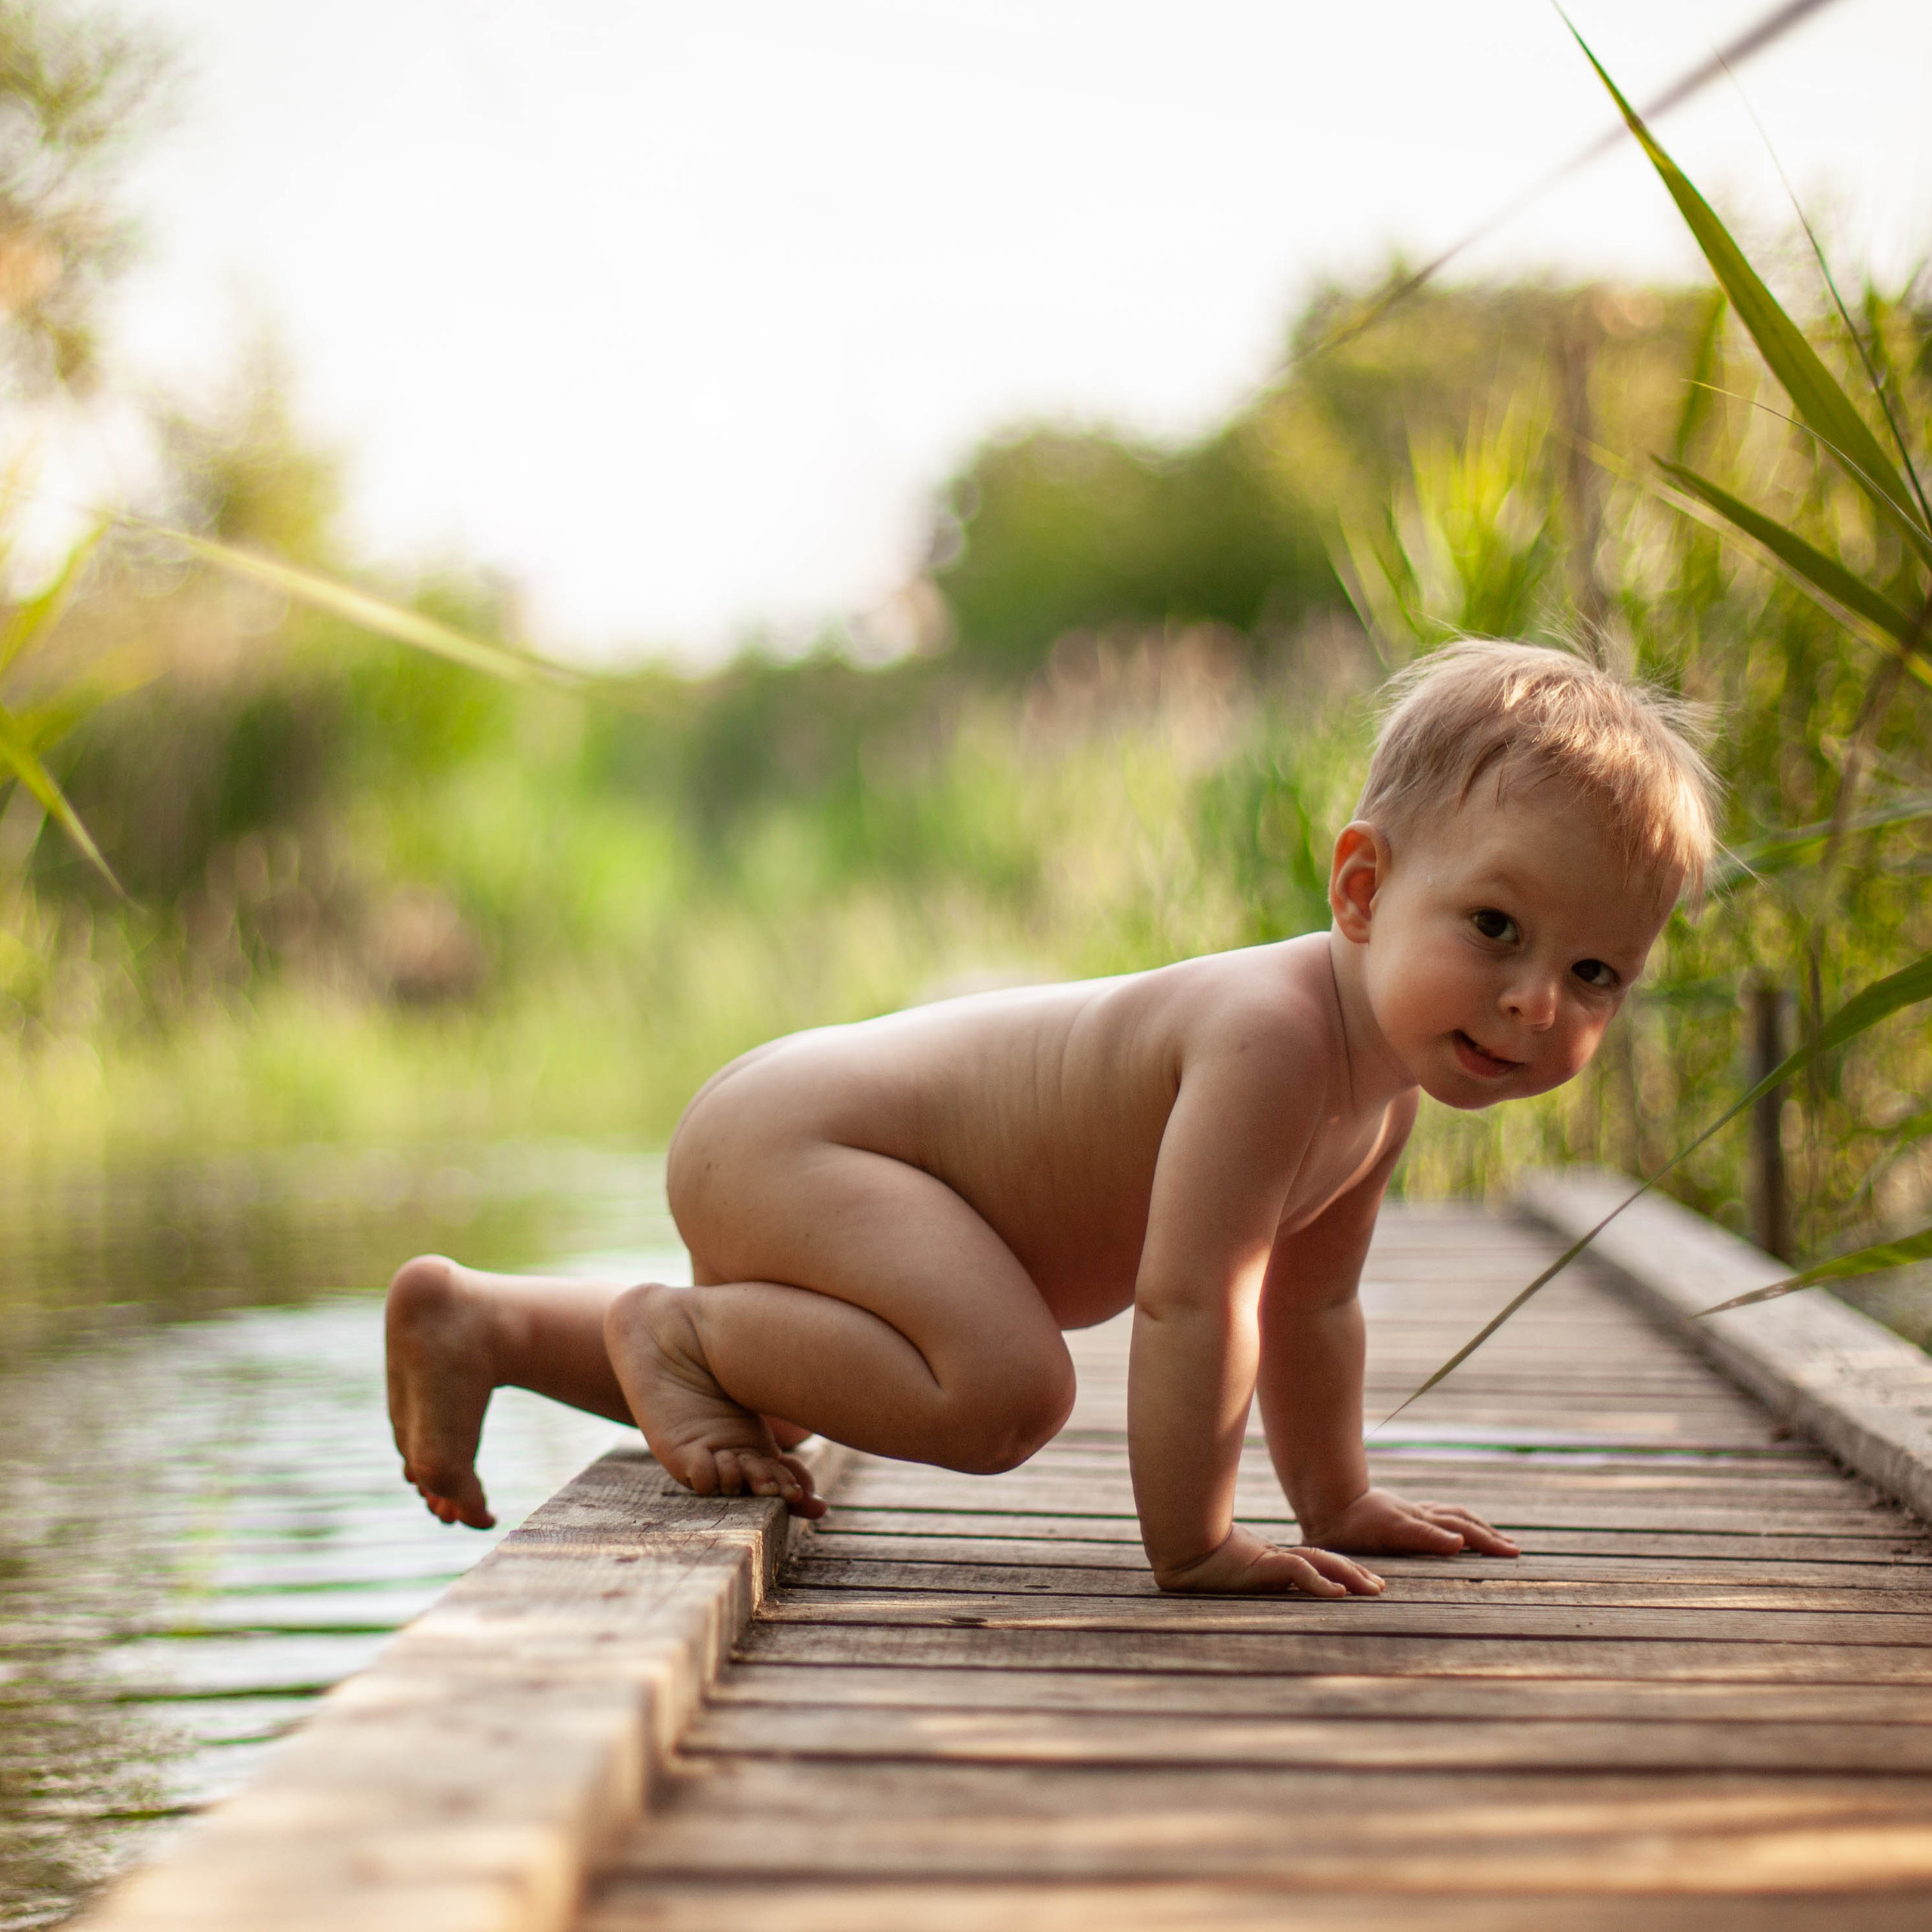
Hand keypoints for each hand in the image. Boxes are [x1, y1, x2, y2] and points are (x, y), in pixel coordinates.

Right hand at [1152, 1524, 1385, 1596]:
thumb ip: (1256, 1580)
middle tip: (1381, 1586)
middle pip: (1326, 1562)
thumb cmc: (1204, 1569)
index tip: (1364, 1583)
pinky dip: (1320, 1582)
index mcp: (1274, 1564)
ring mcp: (1273, 1560)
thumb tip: (1260, 1583)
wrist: (1184, 1555)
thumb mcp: (1238, 1579)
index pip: (1315, 1564)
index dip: (1341, 1571)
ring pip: (1320, 1564)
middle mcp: (1279, 1560)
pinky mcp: (1265, 1563)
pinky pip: (1299, 1572)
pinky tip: (1339, 1593)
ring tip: (1373, 1588)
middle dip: (1355, 1573)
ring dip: (1349, 1575)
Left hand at [1303, 1486, 1518, 1556]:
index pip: (1462, 1532)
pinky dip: (1453, 1522)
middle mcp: (1418, 1515)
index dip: (1487, 1542)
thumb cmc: (1349, 1525)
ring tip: (1494, 1537)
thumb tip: (1460, 1544)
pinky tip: (1453, 1530)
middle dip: (1488, 1536)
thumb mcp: (1388, 1532)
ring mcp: (1409, 1512)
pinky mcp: (1399, 1513)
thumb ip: (1424, 1537)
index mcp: (1420, 1522)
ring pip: (1450, 1516)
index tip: (1514, 1553)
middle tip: (1514, 1549)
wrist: (1324, 1502)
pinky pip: (1435, 1515)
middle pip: (1461, 1521)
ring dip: (1475, 1527)